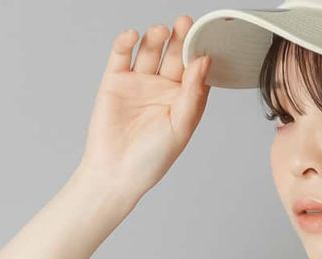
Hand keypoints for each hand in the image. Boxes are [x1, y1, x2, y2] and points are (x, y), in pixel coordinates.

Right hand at [76, 19, 211, 203]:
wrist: (116, 172)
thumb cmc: (152, 158)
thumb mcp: (181, 127)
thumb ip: (193, 94)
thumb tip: (204, 61)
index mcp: (183, 101)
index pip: (194, 70)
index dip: (199, 53)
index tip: (206, 37)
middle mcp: (162, 88)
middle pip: (173, 55)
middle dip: (180, 38)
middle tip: (186, 23)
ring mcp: (139, 82)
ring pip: (149, 51)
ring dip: (156, 38)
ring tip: (161, 31)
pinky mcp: (115, 80)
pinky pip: (122, 54)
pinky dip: (126, 42)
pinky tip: (133, 36)